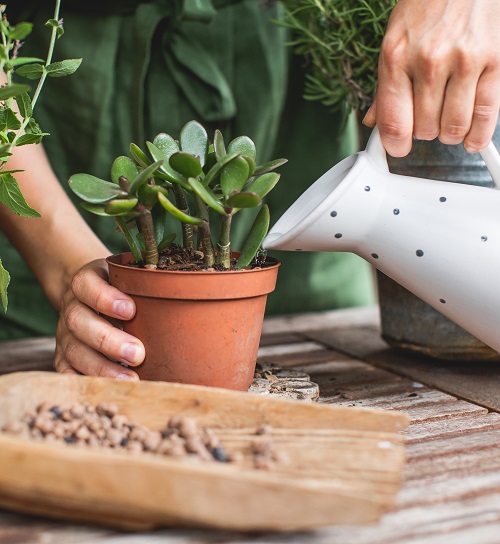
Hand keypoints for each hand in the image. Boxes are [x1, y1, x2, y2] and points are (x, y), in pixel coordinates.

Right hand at [55, 259, 144, 378]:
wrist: (86, 296)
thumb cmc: (119, 289)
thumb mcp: (128, 277)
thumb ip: (145, 285)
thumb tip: (178, 301)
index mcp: (85, 282)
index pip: (86, 285)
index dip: (104, 298)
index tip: (130, 310)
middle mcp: (71, 307)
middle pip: (79, 321)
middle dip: (108, 340)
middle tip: (138, 353)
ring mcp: (64, 333)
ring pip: (73, 350)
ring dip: (101, 367)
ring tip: (129, 378)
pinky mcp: (63, 356)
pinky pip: (65, 371)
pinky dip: (82, 381)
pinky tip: (105, 390)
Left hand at [363, 0, 499, 156]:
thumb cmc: (425, 8)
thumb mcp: (393, 43)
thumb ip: (385, 87)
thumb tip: (374, 123)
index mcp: (396, 57)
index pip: (393, 122)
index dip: (395, 145)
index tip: (398, 148)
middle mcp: (429, 60)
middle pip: (424, 129)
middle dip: (424, 131)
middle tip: (427, 118)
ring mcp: (463, 60)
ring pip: (452, 127)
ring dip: (448, 133)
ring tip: (447, 120)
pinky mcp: (494, 60)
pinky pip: (486, 114)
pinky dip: (478, 135)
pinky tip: (471, 139)